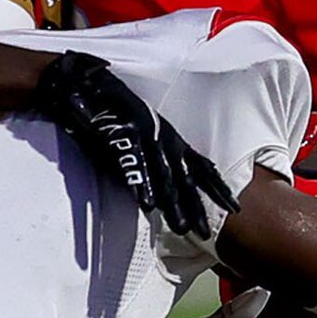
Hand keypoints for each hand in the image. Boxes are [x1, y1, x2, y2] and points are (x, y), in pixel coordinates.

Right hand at [34, 50, 238, 240]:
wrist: (82, 84)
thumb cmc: (110, 110)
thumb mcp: (138, 137)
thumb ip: (150, 161)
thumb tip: (160, 192)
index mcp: (169, 136)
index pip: (200, 165)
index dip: (217, 186)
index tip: (234, 207)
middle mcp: (162, 136)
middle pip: (185, 178)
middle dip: (196, 207)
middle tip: (205, 234)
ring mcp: (143, 137)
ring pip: (162, 176)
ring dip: (172, 203)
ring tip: (181, 227)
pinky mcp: (121, 137)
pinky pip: (133, 165)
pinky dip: (140, 185)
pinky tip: (147, 205)